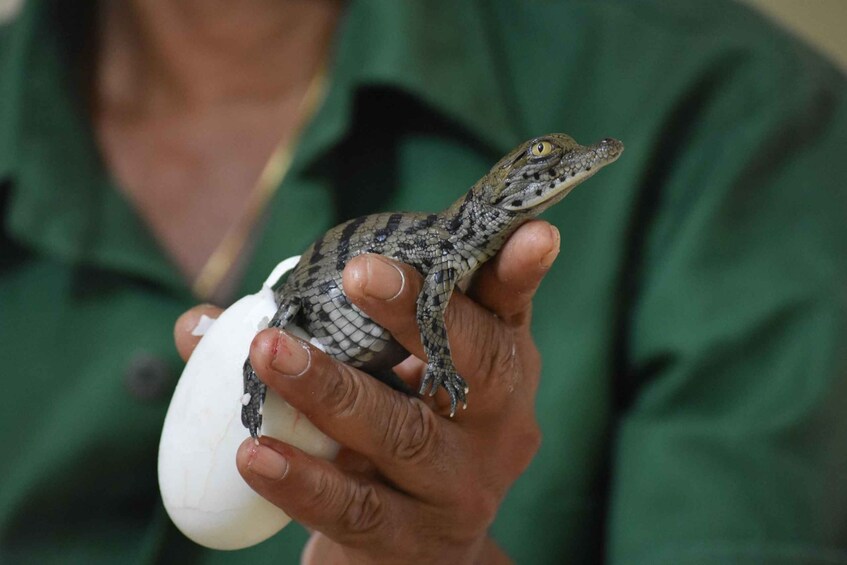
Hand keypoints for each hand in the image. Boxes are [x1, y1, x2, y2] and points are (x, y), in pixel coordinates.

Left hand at [174, 220, 559, 563]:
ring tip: (269, 352)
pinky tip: (254, 454)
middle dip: (415, 313)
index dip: (519, 269)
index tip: (534, 233)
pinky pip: (358, 508)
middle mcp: (499, 421)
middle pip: (471, 363)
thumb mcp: (380, 375)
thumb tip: (200, 324)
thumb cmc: (395, 427)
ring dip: (333, 391)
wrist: (414, 545)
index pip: (510, 307)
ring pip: (404, 433)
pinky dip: (304, 480)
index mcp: (497, 362)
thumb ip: (312, 336)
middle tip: (359, 272)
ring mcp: (463, 485)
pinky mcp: (418, 539)